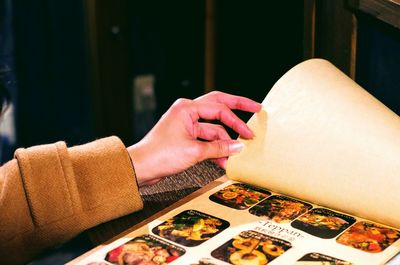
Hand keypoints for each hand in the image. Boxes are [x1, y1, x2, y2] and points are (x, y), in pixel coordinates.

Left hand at [127, 91, 260, 185]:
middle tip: (256, 108)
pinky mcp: (185, 137)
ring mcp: (185, 124)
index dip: (237, 122)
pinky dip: (215, 149)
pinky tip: (224, 160)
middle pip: (218, 106)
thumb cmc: (160, 155)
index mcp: (187, 108)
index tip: (249, 133)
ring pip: (212, 128)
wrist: (140, 167)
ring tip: (237, 152)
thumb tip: (238, 146)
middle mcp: (187, 112)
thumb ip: (219, 148)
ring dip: (224, 141)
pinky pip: (205, 139)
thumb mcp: (194, 151)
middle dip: (237, 108)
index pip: (219, 110)